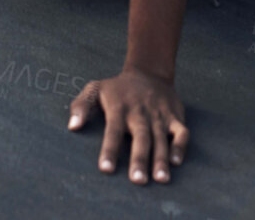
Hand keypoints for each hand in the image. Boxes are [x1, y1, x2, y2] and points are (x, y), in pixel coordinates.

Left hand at [68, 68, 189, 184]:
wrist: (148, 73)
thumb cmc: (117, 89)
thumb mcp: (94, 89)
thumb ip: (81, 106)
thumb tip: (72, 126)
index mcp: (118, 108)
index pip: (113, 131)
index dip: (109, 150)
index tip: (106, 169)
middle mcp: (139, 113)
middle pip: (140, 138)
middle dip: (139, 159)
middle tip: (137, 180)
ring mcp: (159, 115)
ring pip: (161, 138)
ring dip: (161, 159)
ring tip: (160, 179)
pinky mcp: (175, 117)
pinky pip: (181, 133)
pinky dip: (180, 147)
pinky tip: (176, 162)